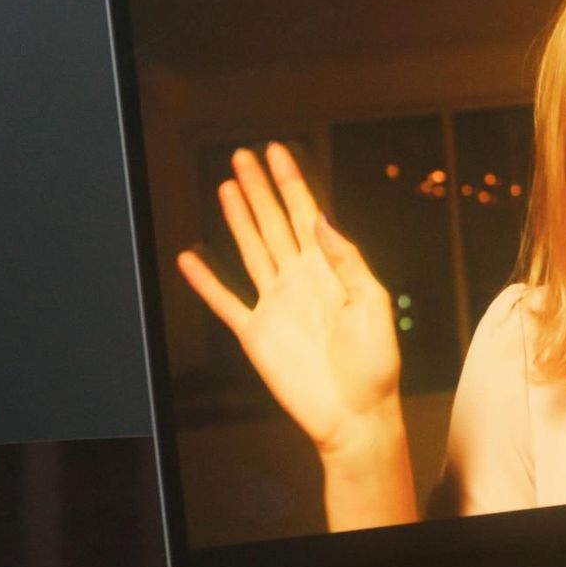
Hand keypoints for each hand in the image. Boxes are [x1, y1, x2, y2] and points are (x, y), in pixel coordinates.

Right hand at [178, 144, 415, 526]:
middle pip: (273, 223)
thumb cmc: (375, 364)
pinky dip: (205, 281)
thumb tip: (321, 217)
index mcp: (331, 270)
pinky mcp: (256, 334)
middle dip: (258, 188)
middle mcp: (300, 281)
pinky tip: (190, 258)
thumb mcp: (372, 302)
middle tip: (243, 156)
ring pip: (250, 250)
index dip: (291, 182)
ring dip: (237, 218)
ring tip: (226, 186)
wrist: (356, 414)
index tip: (278, 151)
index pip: (306, 214)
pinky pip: (225, 301)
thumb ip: (345, 257)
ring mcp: (276, 305)